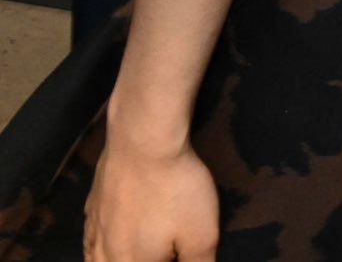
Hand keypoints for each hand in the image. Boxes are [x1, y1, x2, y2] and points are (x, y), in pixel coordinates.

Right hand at [84, 139, 218, 261]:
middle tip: (156, 253)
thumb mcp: (201, 233)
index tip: (174, 255)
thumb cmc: (176, 190)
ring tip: (122, 259)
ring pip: (94, 260)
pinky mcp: (92, 205)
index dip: (168, 261)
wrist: (143, 143)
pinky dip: (92, 249)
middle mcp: (107, 252)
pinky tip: (97, 245)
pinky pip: (88, 238)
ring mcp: (95, 228)